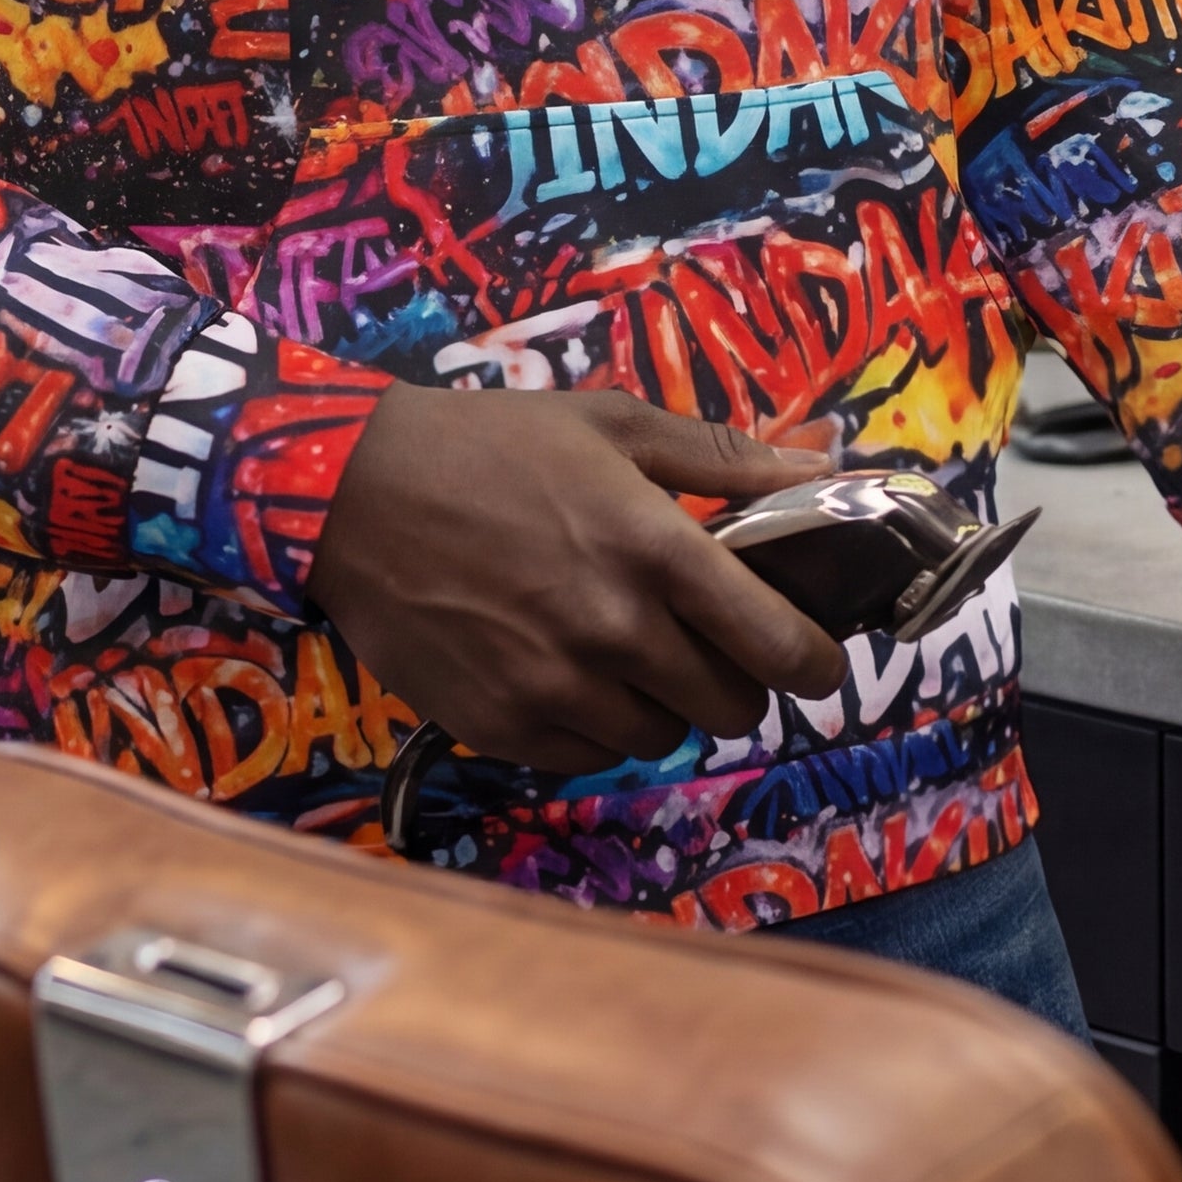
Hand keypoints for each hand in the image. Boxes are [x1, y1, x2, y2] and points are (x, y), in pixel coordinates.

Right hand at [305, 384, 849, 776]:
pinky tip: (573, 674)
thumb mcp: (616, 426)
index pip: (778, 643)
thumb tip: (825, 469)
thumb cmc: (495, 447)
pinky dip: (598, 726)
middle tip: (713, 645)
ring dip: (666, 704)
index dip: (816, 661)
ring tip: (632, 653)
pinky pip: (589, 756)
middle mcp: (615, 628)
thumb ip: (729, 458)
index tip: (818, 657)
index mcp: (657, 548)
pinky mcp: (501, 727)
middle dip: (739, 680)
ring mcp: (555, 687)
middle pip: (732, 706)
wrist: (356, 493)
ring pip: (662, 737)